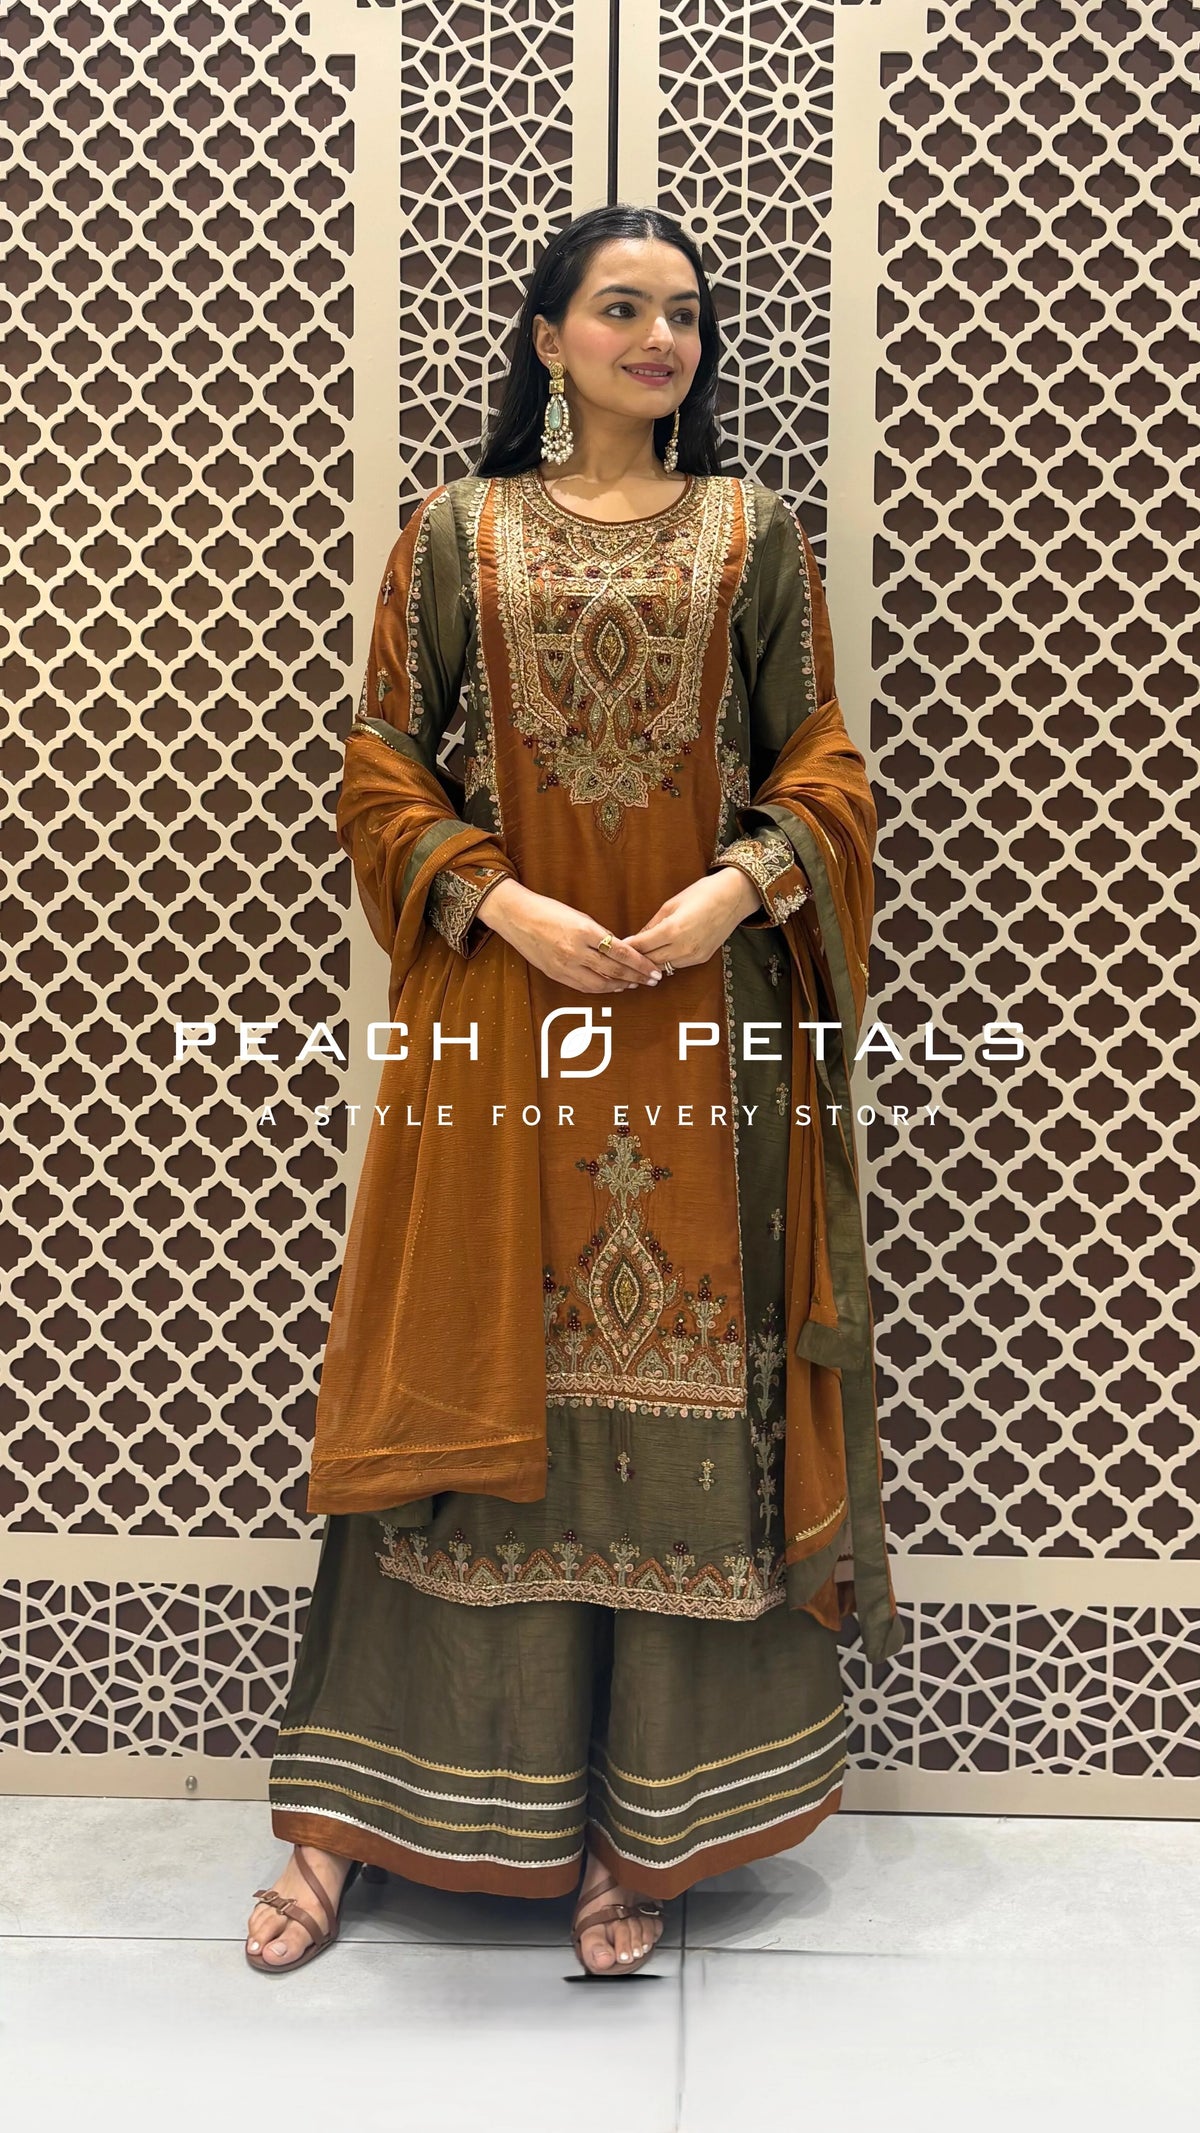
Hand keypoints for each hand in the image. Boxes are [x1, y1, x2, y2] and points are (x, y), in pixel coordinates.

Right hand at [478, 879, 665, 994]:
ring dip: (621, 985)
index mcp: (584, 931)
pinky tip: (612, 986)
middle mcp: (575, 951)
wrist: (516, 916)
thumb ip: (599, 933)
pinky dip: (601, 988)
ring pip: (600, 983)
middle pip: (614, 970)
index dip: (640, 963)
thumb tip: (619, 948)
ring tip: (635, 984)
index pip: (621, 952)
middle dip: (637, 977)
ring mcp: (564, 965)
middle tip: (653, 980)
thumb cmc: (548, 910)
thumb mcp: (579, 916)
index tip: (654, 969)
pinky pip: (584, 986)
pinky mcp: (556, 974)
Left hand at [621, 869, 759, 969]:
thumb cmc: (701, 894)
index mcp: (672, 930)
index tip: (613, 948)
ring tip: (636, 960)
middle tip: (620, 958)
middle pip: (649, 961)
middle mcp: (683, 947)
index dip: (626, 948)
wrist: (733, 897)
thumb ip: (652, 925)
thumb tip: (636, 939)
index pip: (640, 946)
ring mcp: (693, 955)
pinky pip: (677, 965)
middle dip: (635, 960)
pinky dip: (666, 963)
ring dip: (649, 964)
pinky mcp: (701, 959)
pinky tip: (657, 957)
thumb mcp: (670, 905)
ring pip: (663, 967)